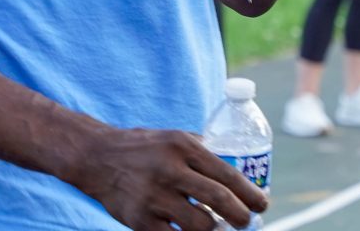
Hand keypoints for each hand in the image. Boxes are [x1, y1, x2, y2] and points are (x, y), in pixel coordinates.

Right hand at [67, 126, 264, 230]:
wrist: (97, 157)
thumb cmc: (144, 148)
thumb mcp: (175, 137)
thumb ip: (203, 151)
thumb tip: (240, 168)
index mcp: (183, 146)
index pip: (228, 174)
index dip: (250, 194)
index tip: (262, 204)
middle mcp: (169, 170)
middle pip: (220, 201)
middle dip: (241, 217)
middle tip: (245, 221)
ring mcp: (154, 197)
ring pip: (200, 226)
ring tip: (216, 228)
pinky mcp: (140, 221)